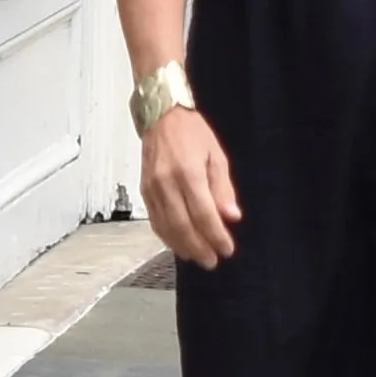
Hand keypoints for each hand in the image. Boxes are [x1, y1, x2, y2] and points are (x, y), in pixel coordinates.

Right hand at [141, 104, 241, 267]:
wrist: (161, 116)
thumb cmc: (192, 133)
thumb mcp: (217, 156)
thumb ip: (223, 189)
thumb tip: (231, 217)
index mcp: (188, 172)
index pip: (203, 214)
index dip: (215, 235)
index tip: (227, 249)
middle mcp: (167, 183)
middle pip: (183, 225)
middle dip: (199, 247)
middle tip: (212, 261)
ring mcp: (152, 188)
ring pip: (166, 227)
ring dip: (183, 246)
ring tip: (198, 257)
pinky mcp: (144, 191)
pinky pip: (155, 220)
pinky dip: (167, 236)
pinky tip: (179, 244)